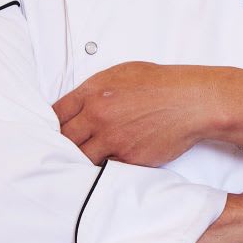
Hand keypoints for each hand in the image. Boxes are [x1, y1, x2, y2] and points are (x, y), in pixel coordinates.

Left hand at [54, 63, 230, 165]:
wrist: (190, 101)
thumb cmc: (160, 84)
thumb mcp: (120, 74)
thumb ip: (94, 90)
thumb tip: (79, 104)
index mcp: (92, 92)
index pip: (56, 113)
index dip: (52, 124)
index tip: (52, 131)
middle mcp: (98, 116)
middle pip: (64, 139)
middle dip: (63, 145)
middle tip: (65, 149)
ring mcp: (112, 139)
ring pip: (81, 158)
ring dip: (81, 160)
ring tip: (81, 162)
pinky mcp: (128, 159)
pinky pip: (106, 168)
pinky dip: (104, 168)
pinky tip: (105, 166)